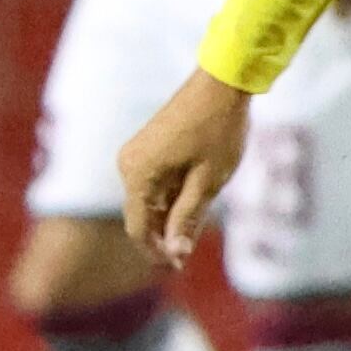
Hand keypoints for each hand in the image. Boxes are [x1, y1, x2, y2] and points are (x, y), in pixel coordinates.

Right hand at [118, 71, 254, 270]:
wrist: (223, 83)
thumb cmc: (219, 130)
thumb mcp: (209, 181)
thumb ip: (188, 218)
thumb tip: (176, 253)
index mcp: (138, 174)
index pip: (137, 228)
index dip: (156, 252)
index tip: (179, 267)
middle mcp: (128, 164)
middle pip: (141, 215)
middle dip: (164, 234)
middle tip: (193, 250)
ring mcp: (135, 153)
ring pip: (149, 199)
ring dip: (170, 214)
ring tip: (203, 212)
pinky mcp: (147, 146)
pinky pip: (154, 181)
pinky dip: (172, 195)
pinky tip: (198, 193)